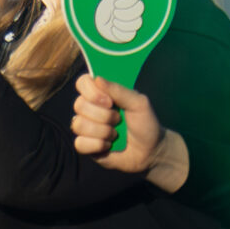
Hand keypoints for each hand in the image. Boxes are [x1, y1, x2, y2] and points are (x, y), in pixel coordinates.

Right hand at [70, 76, 186, 189]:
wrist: (150, 150)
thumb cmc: (145, 123)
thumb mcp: (139, 103)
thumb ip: (119, 90)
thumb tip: (97, 78)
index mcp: (101, 93)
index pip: (82, 83)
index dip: (92, 92)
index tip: (109, 102)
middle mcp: (89, 108)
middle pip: (79, 105)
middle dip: (104, 116)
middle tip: (119, 120)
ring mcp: (85, 127)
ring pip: (79, 124)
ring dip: (103, 131)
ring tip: (115, 134)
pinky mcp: (84, 145)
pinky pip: (80, 143)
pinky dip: (98, 145)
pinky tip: (108, 146)